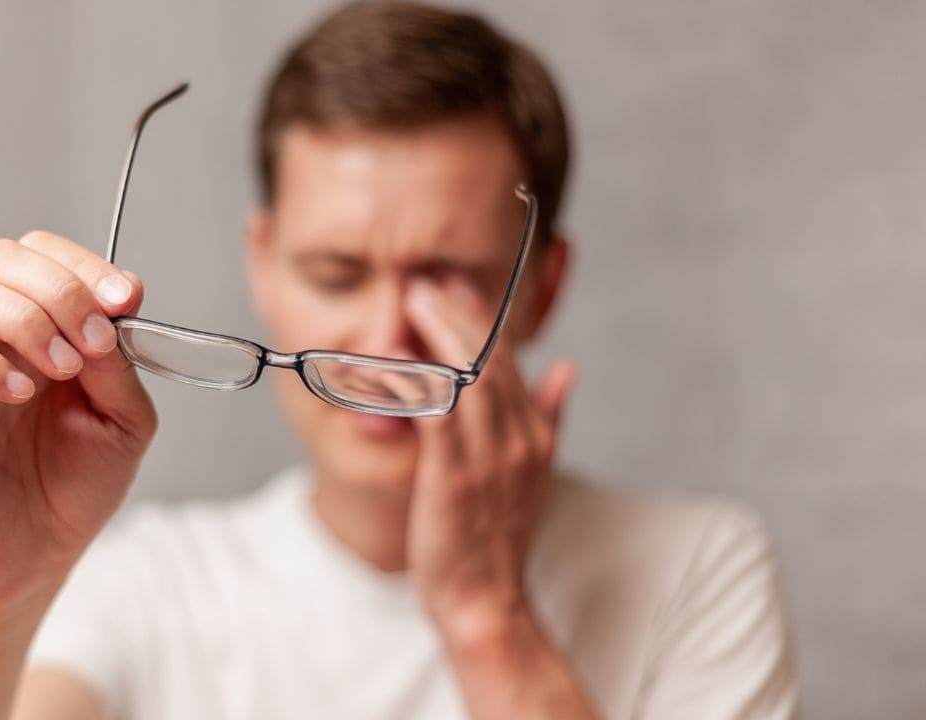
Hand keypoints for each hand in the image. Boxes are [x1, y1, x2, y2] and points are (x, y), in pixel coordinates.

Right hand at [0, 231, 156, 616]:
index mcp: (45, 327)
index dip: (84, 265)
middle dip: (58, 287)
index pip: (44, 254)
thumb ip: (121, 364)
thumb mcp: (126, 421)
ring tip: (61, 368)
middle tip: (95, 342)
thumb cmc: (80, 484)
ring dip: (22, 317)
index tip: (126, 301)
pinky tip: (21, 394)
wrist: (40, 555)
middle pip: (0, 256)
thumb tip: (111, 309)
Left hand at [403, 276, 574, 640]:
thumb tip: (568, 367)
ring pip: (467, 376)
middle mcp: (519, 439)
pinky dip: (416, 381)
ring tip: (412, 302)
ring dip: (437, 333)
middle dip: (457, 312)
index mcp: (537, 434)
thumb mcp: (537, 474)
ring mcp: (488, 457)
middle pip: (490, 358)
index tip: (453, 286)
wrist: (486, 598)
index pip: (510, 360)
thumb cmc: (498, 537)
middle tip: (425, 281)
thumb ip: (552, 416)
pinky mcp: (454, 476)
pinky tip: (395, 359)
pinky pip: (436, 413)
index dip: (482, 317)